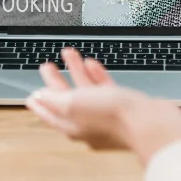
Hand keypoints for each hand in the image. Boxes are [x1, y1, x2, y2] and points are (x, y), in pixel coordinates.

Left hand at [26, 48, 180, 165]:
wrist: (148, 122)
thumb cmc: (112, 117)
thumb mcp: (72, 104)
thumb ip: (53, 100)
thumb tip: (38, 98)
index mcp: (72, 126)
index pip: (49, 113)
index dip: (39, 102)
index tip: (31, 94)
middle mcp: (88, 123)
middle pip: (66, 100)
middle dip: (55, 82)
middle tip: (47, 66)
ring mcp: (106, 116)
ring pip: (86, 91)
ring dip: (76, 72)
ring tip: (69, 54)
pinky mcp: (123, 108)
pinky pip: (105, 90)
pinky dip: (96, 76)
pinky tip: (92, 64)